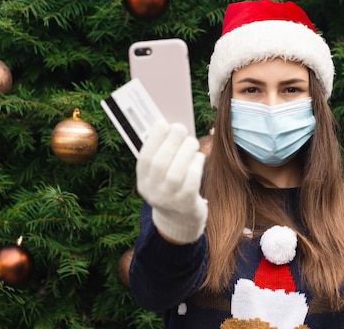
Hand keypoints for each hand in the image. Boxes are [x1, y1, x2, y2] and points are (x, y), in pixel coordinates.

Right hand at [136, 119, 206, 243]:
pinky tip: (199, 157)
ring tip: (192, 142)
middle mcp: (153, 192)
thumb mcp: (160, 176)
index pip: (144, 158)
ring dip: (185, 151)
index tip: (163, 123)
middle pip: (160, 164)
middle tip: (181, 128)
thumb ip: (162, 155)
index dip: (153, 139)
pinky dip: (196, 165)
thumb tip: (171, 127)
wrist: (180, 220)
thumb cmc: (172, 188)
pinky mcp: (186, 204)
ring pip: (176, 172)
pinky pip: (191, 181)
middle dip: (171, 142)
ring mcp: (169, 200)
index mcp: (143, 182)